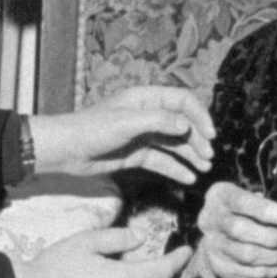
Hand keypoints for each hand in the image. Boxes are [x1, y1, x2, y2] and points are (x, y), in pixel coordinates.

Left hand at [28, 86, 214, 184]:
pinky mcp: (136, 154)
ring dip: (191, 155)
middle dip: (198, 139)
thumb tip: (185, 125)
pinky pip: (162, 161)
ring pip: (174, 144)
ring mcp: (142, 136)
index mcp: (146, 98)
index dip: (199, 115)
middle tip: (208, 156)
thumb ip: (157, 121)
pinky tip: (188, 179)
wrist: (66, 150)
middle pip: (182, 124)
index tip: (210, 134)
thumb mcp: (126, 123)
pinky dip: (176, 169)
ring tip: (205, 169)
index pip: (182, 101)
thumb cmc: (92, 129)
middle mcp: (147, 115)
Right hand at [192, 181, 276, 277]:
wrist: (220, 237)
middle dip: (270, 236)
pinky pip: (248, 272)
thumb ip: (265, 205)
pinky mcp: (219, 267)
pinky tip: (273, 264)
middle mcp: (210, 220)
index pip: (240, 201)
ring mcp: (212, 245)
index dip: (265, 210)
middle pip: (239, 229)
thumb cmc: (243, 213)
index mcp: (219, 196)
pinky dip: (267, 270)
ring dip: (271, 255)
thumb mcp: (251, 199)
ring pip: (245, 254)